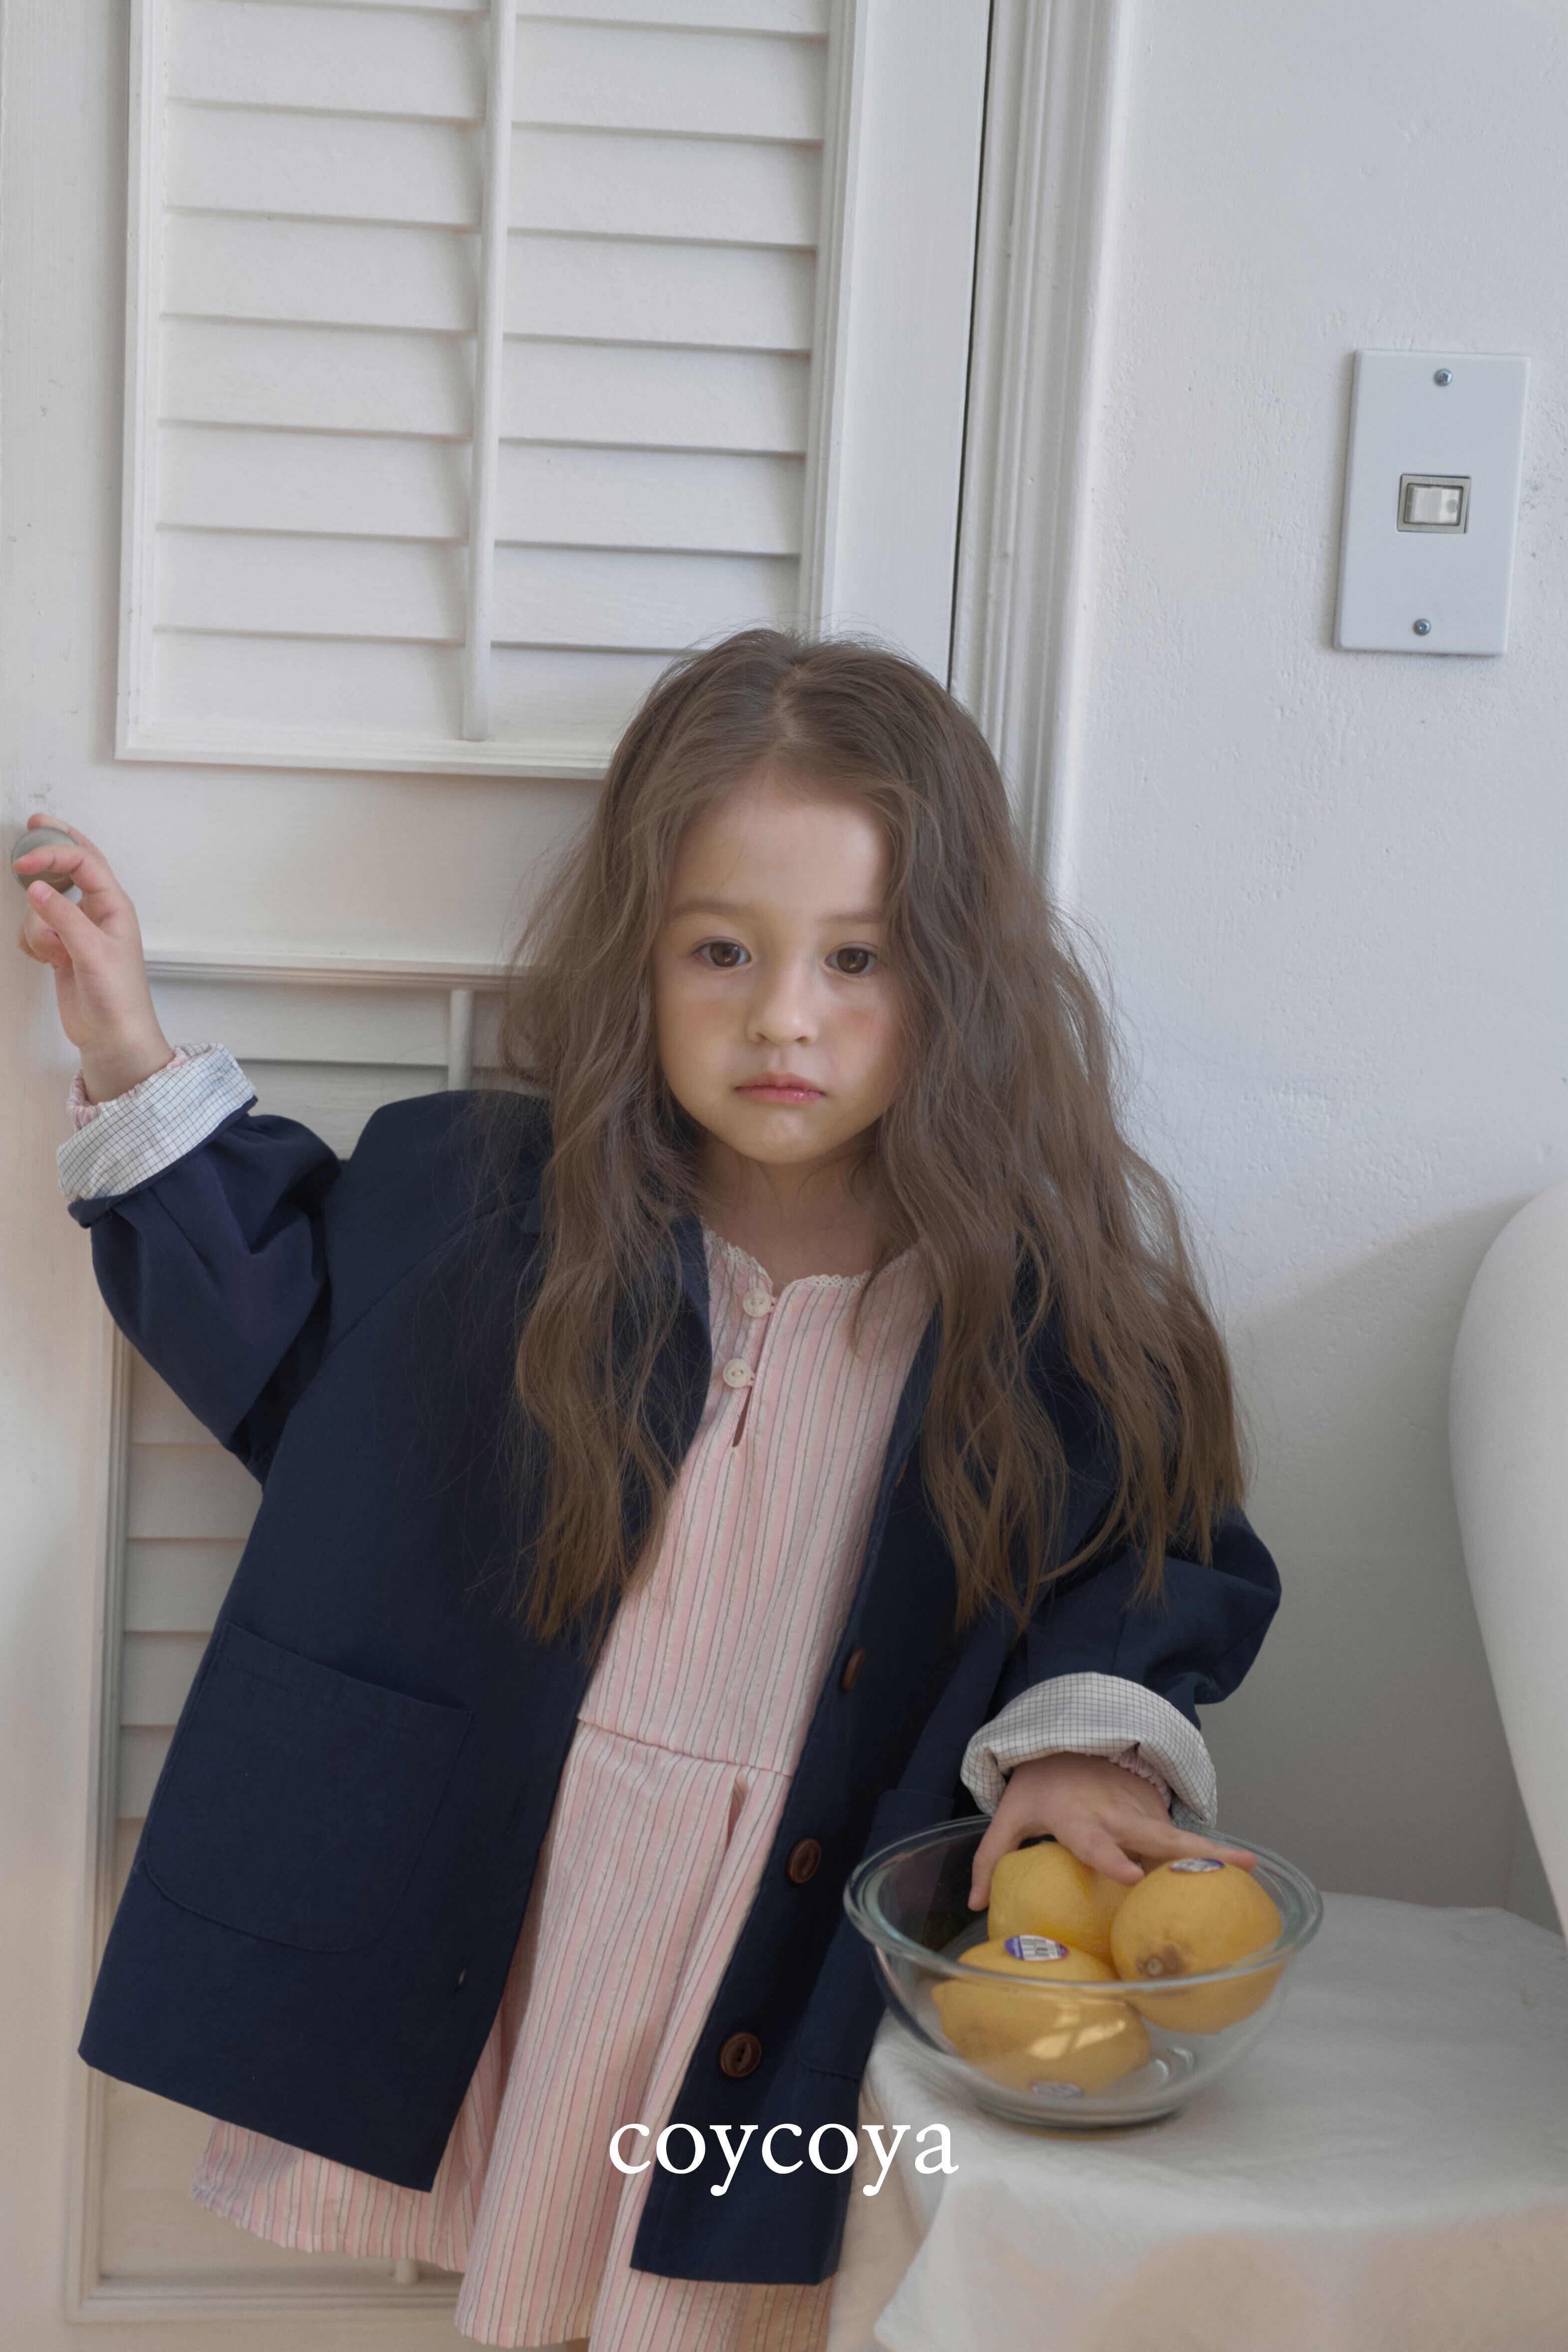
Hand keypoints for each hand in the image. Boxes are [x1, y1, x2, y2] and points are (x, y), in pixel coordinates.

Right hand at [14, 817, 173, 1101]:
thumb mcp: (92, 953)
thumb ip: (64, 918)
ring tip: (54, 953)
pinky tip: (46, 961)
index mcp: (114, 906)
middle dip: (52, 847)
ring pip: (43, 905)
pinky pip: (36, 929)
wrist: (112, 1037)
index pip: (83, 862)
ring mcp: (79, 929)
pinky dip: (33, 942)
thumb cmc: (117, 998)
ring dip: (38, 926)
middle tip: (32, 823)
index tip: (24, 863)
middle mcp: (98, 912)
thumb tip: (37, 887)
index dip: (53, 854)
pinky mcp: (64, 947)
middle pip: (73, 866)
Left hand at [967, 1752, 1259, 1910]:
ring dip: (1211, 1853)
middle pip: (1155, 1838)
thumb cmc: (1037, 1784)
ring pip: (1175, 1838)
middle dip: (1193, 1853)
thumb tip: (976, 1903)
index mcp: (1075, 1818)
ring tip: (1250, 1868)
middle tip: (1235, 1863)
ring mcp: (1137, 1810)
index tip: (1130, 1874)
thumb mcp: (1009, 1815)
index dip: (1110, 1857)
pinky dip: (1205, 1853)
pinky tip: (1236, 1867)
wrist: (1063, 1738)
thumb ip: (991, 1857)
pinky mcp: (1151, 1810)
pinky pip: (1175, 1839)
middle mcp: (1113, 1814)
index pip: (1093, 1841)